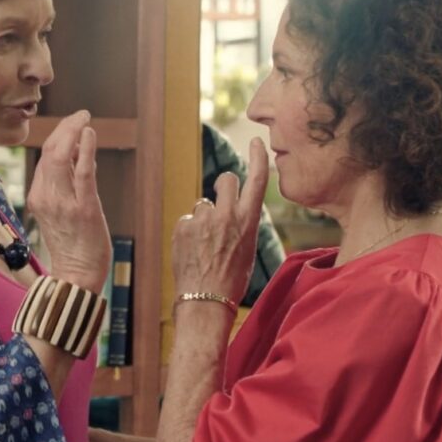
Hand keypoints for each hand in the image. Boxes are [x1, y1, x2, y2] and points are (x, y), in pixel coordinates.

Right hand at [27, 110, 111, 294]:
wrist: (77, 274)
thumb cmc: (73, 243)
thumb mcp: (61, 210)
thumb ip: (66, 183)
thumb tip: (77, 152)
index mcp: (38, 196)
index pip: (45, 157)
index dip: (59, 135)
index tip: (73, 122)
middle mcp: (45, 197)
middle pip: (49, 152)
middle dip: (65, 128)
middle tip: (80, 113)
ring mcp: (62, 203)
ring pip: (60, 157)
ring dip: (73, 132)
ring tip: (84, 118)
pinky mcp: (83, 209)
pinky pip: (82, 173)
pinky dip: (85, 149)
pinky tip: (89, 133)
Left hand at [171, 138, 268, 302]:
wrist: (206, 301)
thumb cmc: (231, 279)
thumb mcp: (248, 249)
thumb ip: (241, 223)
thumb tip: (232, 209)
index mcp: (248, 221)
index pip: (257, 180)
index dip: (257, 158)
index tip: (256, 141)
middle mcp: (227, 215)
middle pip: (226, 179)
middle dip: (224, 185)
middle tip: (221, 198)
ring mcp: (203, 220)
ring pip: (203, 205)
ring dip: (204, 219)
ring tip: (205, 246)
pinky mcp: (183, 226)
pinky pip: (188, 220)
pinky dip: (189, 232)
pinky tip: (192, 251)